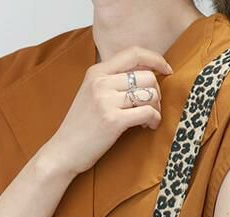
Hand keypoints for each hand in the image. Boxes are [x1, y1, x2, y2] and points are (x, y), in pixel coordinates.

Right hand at [45, 46, 172, 176]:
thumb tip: (144, 76)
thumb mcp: (91, 95)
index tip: (166, 70)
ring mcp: (106, 100)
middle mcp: (101, 81)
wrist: (63, 151)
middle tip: (152, 107)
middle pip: (147, 75)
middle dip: (157, 92)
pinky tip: (148, 127)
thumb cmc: (81, 127)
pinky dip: (154, 120)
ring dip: (156, 107)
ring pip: (149, 93)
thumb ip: (111, 82)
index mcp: (96, 72)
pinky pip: (148, 112)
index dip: (156, 59)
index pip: (133, 53)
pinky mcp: (114, 120)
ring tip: (149, 119)